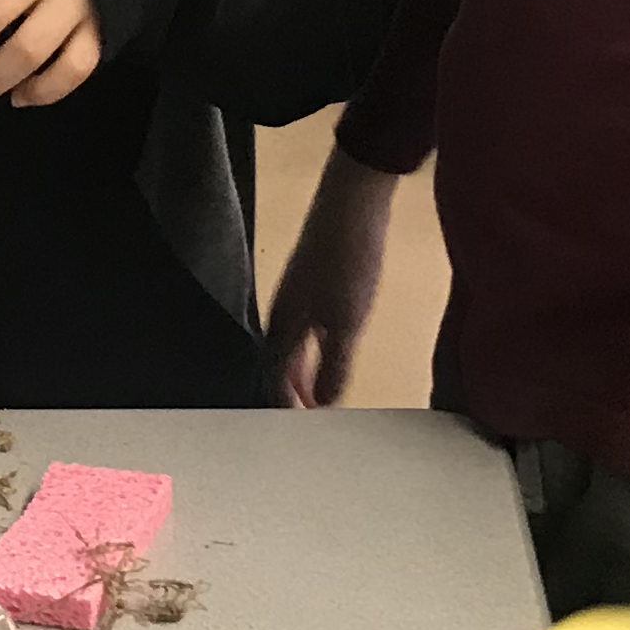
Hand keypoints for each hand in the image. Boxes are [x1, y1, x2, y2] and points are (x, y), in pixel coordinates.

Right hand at [264, 150, 395, 406]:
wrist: (354, 197)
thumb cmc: (348, 260)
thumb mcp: (347, 321)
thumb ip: (334, 364)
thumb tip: (322, 402)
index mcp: (282, 325)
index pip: (275, 379)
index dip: (287, 406)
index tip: (300, 431)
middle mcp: (283, 311)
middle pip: (280, 363)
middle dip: (291, 392)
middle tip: (309, 420)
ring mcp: (298, 293)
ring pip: (293, 345)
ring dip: (303, 372)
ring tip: (319, 393)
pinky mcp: (315, 278)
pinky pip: (306, 328)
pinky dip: (315, 349)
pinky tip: (333, 348)